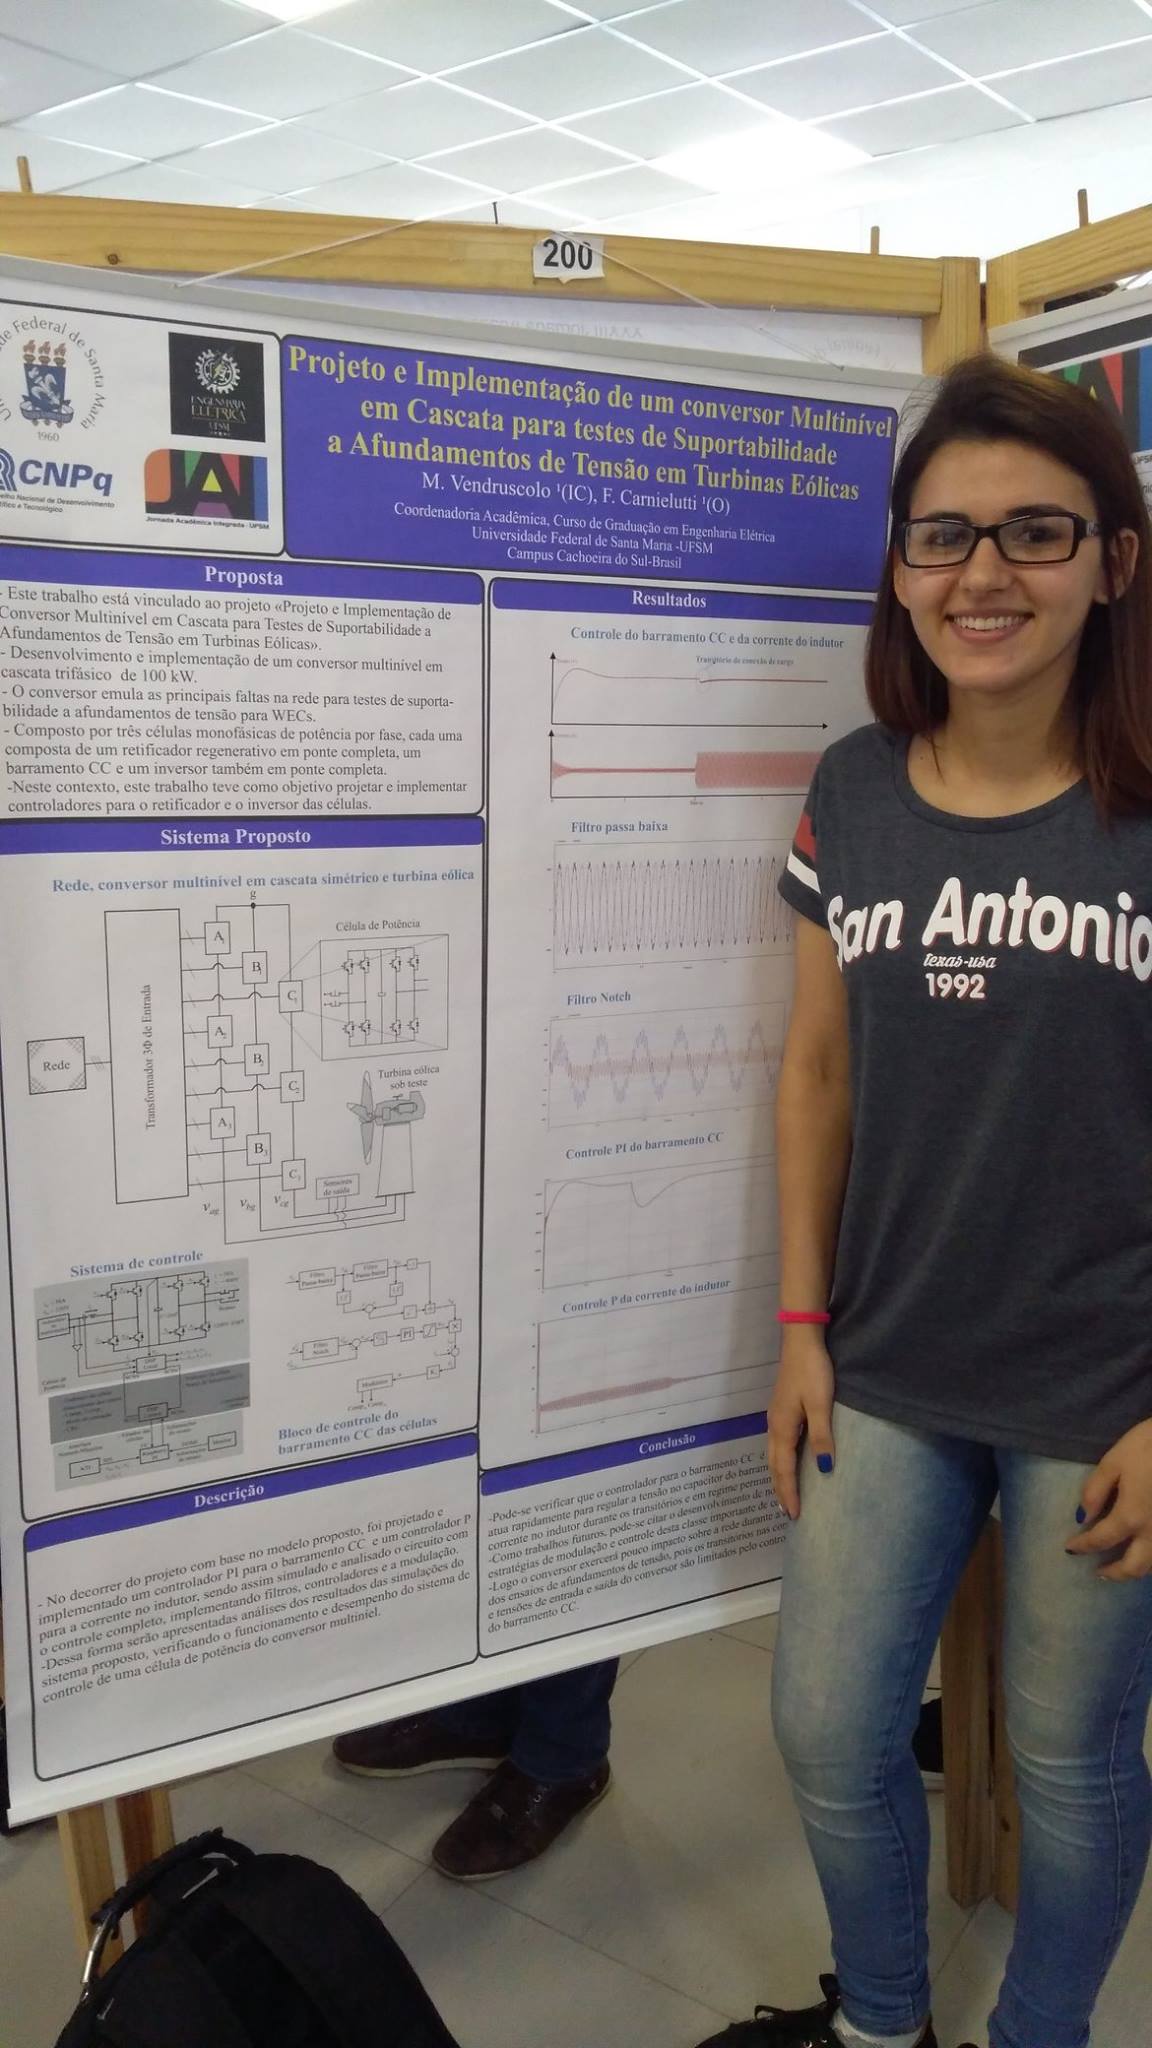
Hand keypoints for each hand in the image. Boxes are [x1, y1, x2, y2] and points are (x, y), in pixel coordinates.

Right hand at [767, 1334, 834, 1519]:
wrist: (801, 1340)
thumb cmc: (812, 1371)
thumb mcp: (821, 1404)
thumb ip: (822, 1437)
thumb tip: (825, 1470)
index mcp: (783, 1427)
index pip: (784, 1469)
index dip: (788, 1492)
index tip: (793, 1515)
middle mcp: (775, 1425)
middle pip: (774, 1465)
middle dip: (780, 1489)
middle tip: (787, 1513)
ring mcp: (776, 1416)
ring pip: (774, 1454)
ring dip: (779, 1476)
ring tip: (786, 1494)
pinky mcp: (782, 1408)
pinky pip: (779, 1444)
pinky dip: (782, 1461)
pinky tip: (789, 1461)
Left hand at [1065, 1419, 1151, 1580]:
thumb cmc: (1148, 1447)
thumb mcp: (1114, 1462)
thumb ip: (1095, 1491)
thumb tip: (1082, 1517)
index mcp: (1130, 1516)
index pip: (1101, 1540)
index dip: (1083, 1546)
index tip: (1071, 1548)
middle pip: (1133, 1567)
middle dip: (1114, 1573)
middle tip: (1099, 1573)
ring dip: (1135, 1570)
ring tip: (1122, 1567)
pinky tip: (1145, 1552)